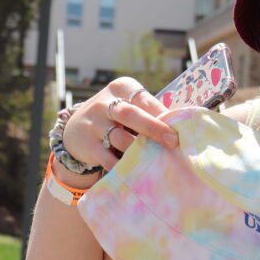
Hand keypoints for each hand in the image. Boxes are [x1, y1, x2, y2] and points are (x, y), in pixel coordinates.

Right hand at [63, 77, 179, 172]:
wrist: (75, 129)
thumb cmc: (116, 117)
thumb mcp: (128, 104)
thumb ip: (150, 112)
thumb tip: (184, 126)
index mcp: (121, 88)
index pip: (143, 99)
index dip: (162, 113)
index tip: (180, 127)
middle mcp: (104, 103)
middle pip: (130, 114)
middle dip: (154, 128)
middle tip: (173, 141)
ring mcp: (93, 124)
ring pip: (119, 138)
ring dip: (139, 150)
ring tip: (156, 159)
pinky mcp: (87, 145)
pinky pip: (108, 158)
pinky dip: (123, 165)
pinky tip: (136, 171)